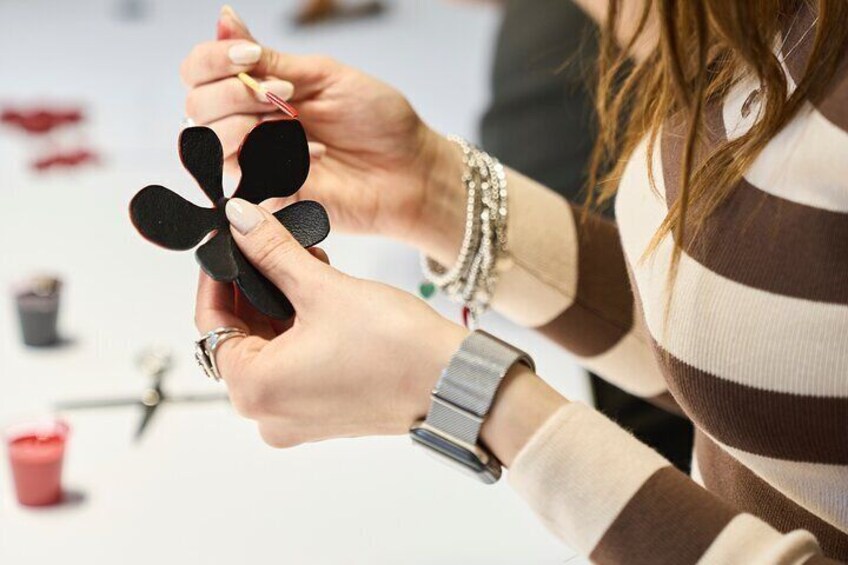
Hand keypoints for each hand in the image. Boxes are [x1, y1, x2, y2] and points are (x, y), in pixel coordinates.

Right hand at [180, 6, 463, 248]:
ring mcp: (258, 164)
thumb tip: (224, 19)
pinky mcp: (272, 199)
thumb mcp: (324, 75)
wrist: (412, 170)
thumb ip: (271, 59)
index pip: (198, 71)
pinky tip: (312, 158)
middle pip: (196, 107)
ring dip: (246, 126)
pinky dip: (271, 163)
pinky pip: (243, 182)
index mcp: (257, 90)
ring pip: (209, 145)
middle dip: (234, 94)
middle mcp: (249, 126)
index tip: (251, 58)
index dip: (212, 60)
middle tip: (283, 96)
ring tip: (293, 125)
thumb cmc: (377, 121)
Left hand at [195, 198, 467, 446]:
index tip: (228, 241)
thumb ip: (273, 252)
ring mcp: (296, 418)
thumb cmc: (396, 349)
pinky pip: (294, 365)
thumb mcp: (324, 289)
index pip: (210, 324)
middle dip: (253, 287)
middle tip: (269, 244)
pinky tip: (318, 293)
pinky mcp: (322, 413)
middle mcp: (268, 414)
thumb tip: (240, 221)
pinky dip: (298, 330)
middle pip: (239, 337)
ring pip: (268, 349)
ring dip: (278, 305)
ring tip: (302, 262)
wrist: (454, 385)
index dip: (217, 276)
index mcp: (255, 390)